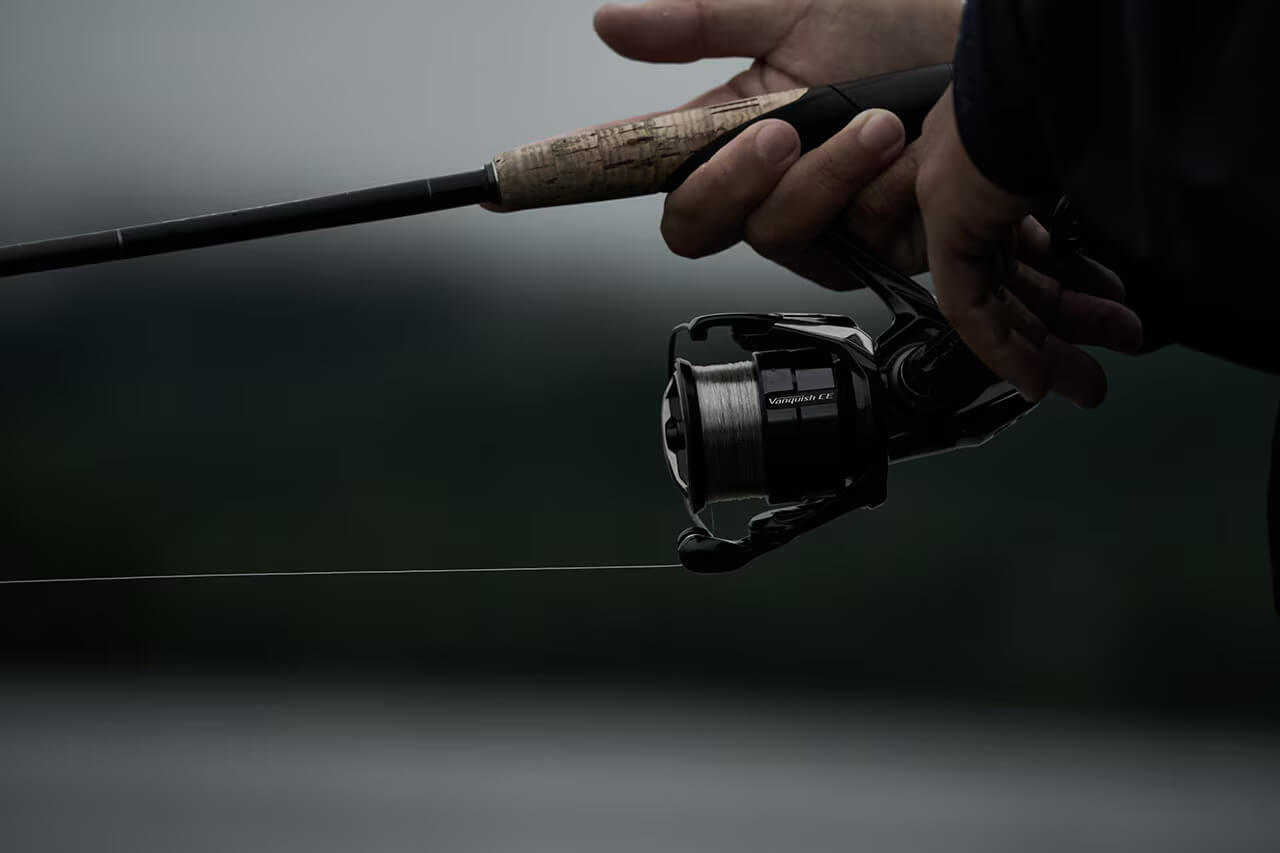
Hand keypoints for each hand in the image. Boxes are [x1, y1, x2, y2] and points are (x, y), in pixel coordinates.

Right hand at [594, 0, 963, 284]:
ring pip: (779, 236)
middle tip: (780, 129)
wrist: (990, 53)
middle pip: (698, 224)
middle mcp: (763, 186)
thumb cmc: (898, 22)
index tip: (507, 182)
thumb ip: (699, 23)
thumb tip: (607, 22)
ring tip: (878, 122)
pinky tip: (912, 158)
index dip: (575, 176)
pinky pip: (851, 246)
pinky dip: (880, 197)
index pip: (641, 166)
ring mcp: (817, 223)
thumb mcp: (791, 9)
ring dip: (827, 178)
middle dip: (734, 181)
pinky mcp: (873, 250)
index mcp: (728, 132)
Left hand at [914, 87, 1143, 406]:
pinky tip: (1034, 380)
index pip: (1031, 246)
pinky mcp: (943, 234)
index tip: (1106, 318)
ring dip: (1044, 348)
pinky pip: (967, 308)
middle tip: (1105, 361)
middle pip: (1018, 281)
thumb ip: (1088, 216)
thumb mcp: (1083, 173)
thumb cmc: (1064, 112)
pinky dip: (1002, 348)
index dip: (1070, 290)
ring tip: (1088, 382)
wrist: (1037, 84)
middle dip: (1067, 330)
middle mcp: (974, 193)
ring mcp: (954, 213)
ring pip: (996, 302)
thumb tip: (1134, 247)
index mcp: (1008, 172)